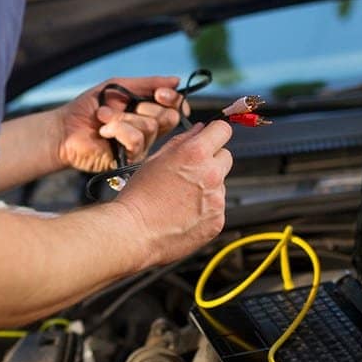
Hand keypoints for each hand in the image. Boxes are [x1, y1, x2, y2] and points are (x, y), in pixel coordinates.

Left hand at [53, 76, 187, 172]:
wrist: (64, 128)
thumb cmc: (87, 109)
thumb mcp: (117, 87)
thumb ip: (147, 84)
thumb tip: (176, 80)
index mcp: (147, 114)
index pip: (175, 108)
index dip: (174, 100)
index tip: (159, 93)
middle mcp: (147, 132)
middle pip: (169, 118)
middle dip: (146, 107)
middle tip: (125, 106)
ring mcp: (139, 148)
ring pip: (150, 128)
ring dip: (122, 118)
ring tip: (103, 118)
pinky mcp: (128, 160)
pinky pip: (136, 141)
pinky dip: (119, 130)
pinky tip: (104, 132)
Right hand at [114, 121, 233, 266]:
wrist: (135, 231)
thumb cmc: (139, 197)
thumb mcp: (155, 159)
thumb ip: (181, 141)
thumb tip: (199, 131)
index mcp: (195, 154)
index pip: (223, 130)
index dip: (216, 133)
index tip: (212, 138)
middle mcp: (211, 174)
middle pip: (226, 157)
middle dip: (212, 160)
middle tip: (190, 172)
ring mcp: (217, 200)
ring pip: (221, 184)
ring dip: (208, 186)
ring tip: (182, 197)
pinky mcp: (217, 221)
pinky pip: (218, 207)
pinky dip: (206, 209)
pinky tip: (185, 212)